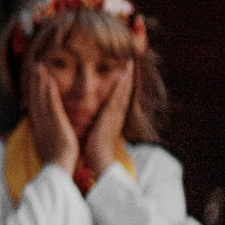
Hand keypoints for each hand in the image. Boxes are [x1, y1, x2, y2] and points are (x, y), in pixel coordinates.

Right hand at [26, 55, 79, 173]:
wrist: (57, 170)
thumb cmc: (56, 162)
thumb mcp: (48, 147)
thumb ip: (47, 136)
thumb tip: (45, 133)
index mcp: (38, 128)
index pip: (34, 106)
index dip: (33, 92)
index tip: (34, 80)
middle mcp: (39, 123)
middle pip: (34, 98)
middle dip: (34, 82)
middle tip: (35, 65)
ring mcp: (45, 122)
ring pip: (40, 98)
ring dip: (39, 81)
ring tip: (40, 66)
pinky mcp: (55, 123)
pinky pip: (51, 104)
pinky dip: (49, 91)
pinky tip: (49, 79)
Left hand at [80, 62, 134, 181]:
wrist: (99, 161)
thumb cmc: (95, 152)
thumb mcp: (95, 135)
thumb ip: (96, 129)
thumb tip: (93, 126)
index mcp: (112, 120)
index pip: (118, 100)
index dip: (122, 87)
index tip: (124, 74)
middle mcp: (117, 115)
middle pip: (124, 92)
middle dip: (128, 78)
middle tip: (131, 62)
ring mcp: (116, 114)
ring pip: (124, 91)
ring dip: (127, 77)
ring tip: (130, 62)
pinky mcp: (113, 115)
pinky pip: (119, 96)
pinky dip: (123, 85)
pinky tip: (125, 73)